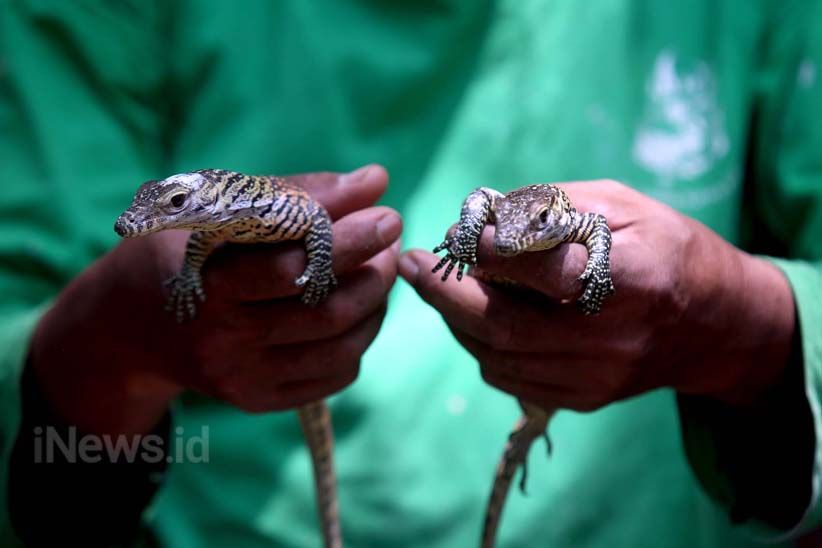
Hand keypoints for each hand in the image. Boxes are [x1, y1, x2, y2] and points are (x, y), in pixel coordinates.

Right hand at [29, 165, 400, 434]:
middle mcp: (222, 339)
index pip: (290, 266)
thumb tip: (376, 180)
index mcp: (207, 283)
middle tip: (392, 242)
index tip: (387, 215)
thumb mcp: (215, 211)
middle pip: (324, 311)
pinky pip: (335, 376)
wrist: (128, 328)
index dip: (348, 240)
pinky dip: (360, 340)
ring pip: (339, 347)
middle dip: (375, 273)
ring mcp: (240, 377)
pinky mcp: (257, 400)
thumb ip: (296, 194)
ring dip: (376, 305)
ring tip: (381, 271)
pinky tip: (358, 311)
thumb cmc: (179, 252)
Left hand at [399, 180, 794, 411]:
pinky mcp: (585, 399)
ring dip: (457, 321)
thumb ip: (549, 208)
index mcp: (634, 278)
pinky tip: (475, 318)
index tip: (454, 234)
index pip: (550, 272)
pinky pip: (510, 379)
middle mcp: (615, 339)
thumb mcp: (620, 205)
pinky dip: (480, 347)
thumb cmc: (663, 246)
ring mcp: (599, 378)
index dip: (494, 254)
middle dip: (447, 296)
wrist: (713, 324)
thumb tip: (477, 218)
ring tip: (440, 286)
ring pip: (499, 358)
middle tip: (411, 265)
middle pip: (509, 327)